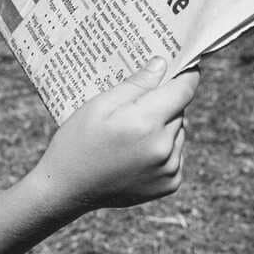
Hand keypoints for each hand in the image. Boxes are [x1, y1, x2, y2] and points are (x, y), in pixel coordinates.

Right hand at [29, 58, 200, 216]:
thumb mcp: (100, 105)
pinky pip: (176, 154)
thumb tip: (162, 64)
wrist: (67, 189)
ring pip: (179, 132)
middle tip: (138, 102)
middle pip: (179, 110)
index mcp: (146, 123)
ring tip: (133, 130)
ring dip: (165, 125)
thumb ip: (135, 84)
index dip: (186, 74)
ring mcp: (169, 169)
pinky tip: (138, 150)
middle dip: (164, 101)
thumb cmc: (78, 141)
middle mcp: (164, 148)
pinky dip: (164, 147)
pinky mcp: (169, 184)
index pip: (184, 90)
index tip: (183, 65)